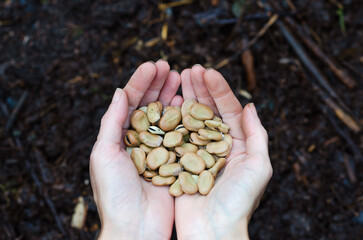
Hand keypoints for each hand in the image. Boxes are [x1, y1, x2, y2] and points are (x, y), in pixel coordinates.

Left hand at [90, 60, 182, 239]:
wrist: (135, 228)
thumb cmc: (114, 194)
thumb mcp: (104, 154)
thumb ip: (111, 122)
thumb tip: (118, 90)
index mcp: (118, 137)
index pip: (129, 101)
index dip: (140, 82)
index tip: (153, 65)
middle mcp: (138, 140)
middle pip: (149, 104)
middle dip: (158, 84)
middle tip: (169, 66)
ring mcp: (157, 148)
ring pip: (165, 115)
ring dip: (171, 95)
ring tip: (180, 78)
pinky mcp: (173, 159)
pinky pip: (179, 133)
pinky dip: (183, 117)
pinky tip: (189, 103)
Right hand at [175, 65, 272, 239]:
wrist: (212, 231)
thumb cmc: (239, 202)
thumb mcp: (259, 167)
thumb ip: (258, 135)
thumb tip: (251, 105)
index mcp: (237, 145)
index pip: (229, 111)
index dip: (219, 90)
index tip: (208, 72)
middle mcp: (217, 146)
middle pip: (209, 111)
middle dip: (200, 89)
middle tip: (190, 69)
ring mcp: (197, 152)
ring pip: (191, 120)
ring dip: (186, 98)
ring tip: (179, 78)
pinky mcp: (180, 161)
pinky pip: (176, 136)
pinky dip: (172, 119)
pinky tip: (166, 103)